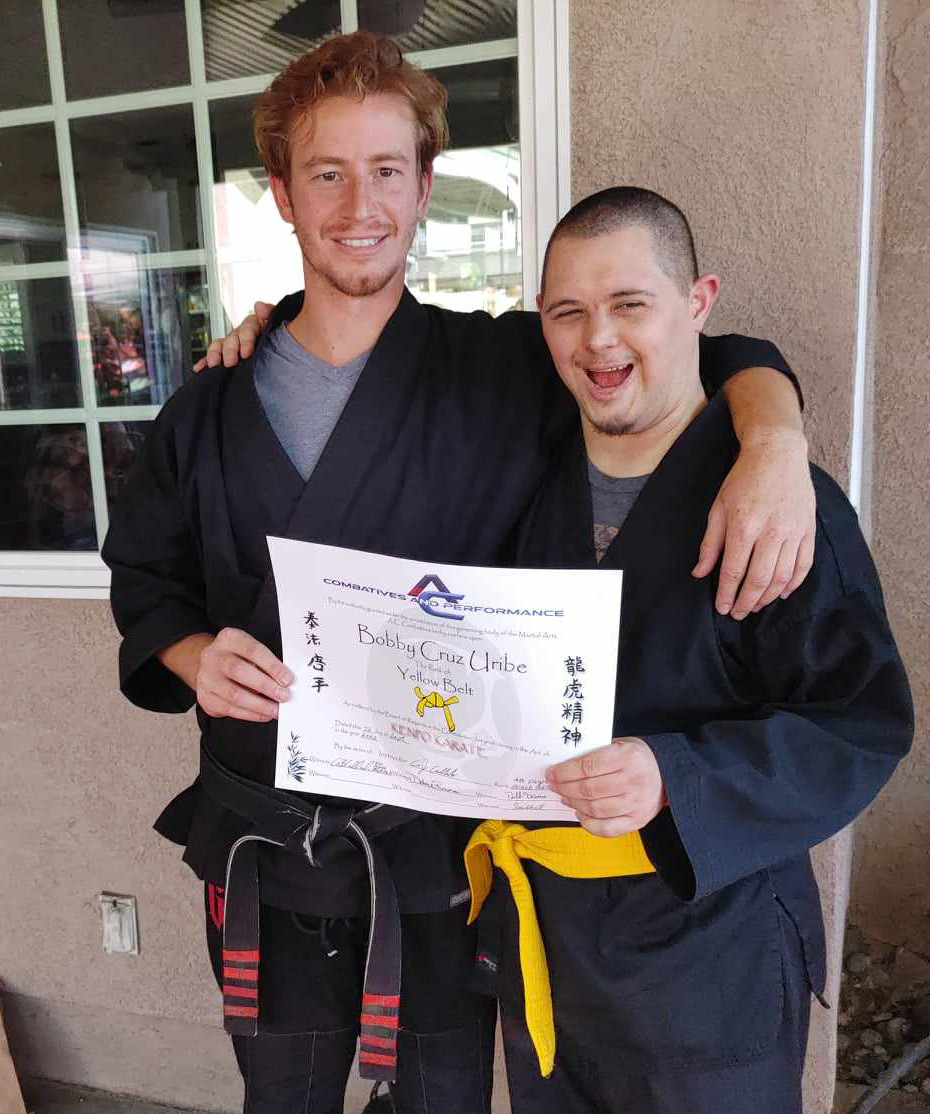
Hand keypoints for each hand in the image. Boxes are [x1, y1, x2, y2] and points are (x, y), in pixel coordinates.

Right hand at [193, 300, 273, 371]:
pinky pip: (214, 357)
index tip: (246, 353)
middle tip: (230, 362)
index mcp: (254, 325)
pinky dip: (204, 362)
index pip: (247, 329)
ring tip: (214, 364)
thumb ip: (270, 313)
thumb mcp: (279, 323)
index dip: (246, 340)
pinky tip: (199, 368)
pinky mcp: (226, 356)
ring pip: (220, 346)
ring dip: (215, 354)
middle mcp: (241, 334)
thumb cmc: (281, 338)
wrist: (284, 354)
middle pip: (231, 339)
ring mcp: (232, 345)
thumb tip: (259, 306)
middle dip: (230, 350)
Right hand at [195, 627, 292, 721]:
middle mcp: (213, 656)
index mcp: (229, 639)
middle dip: (265, 686)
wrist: (209, 665)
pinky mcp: (205, 697)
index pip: (252, 650)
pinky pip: (228, 709)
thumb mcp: (250, 650)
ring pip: (233, 694)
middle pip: (239, 671)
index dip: (272, 666)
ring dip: (259, 705)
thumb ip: (265, 662)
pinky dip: (249, 714)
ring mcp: (206, 677)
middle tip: (283, 696)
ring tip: (276, 710)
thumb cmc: (237, 657)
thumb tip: (286, 681)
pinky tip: (263, 714)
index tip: (287, 679)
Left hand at [547, 737, 665, 837]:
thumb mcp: (620, 744)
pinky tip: (580, 814)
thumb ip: (596, 753)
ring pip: (595, 809)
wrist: (668, 775)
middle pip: (588, 790)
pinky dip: (589, 824)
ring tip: (565, 798)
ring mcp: (636, 804)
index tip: (551, 773)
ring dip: (574, 804)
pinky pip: (607, 828)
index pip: (588, 766)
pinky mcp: (637, 821)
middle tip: (554, 785)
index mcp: (628, 757)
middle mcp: (633, 782)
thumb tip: (564, 764)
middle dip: (565, 788)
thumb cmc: (638, 757)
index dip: (564, 772)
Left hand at [692, 428, 814, 618]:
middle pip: (759, 579)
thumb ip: (710, 544)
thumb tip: (699, 572)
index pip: (733, 571)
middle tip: (738, 613)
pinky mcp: (808, 530)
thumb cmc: (744, 480)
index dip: (727, 594)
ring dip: (768, 597)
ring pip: (783, 577)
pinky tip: (782, 593)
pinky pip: (804, 565)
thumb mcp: (718, 508)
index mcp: (744, 526)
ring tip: (756, 605)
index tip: (722, 608)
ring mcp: (793, 532)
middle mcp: (771, 532)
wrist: (777, 453)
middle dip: (747, 601)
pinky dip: (793, 583)